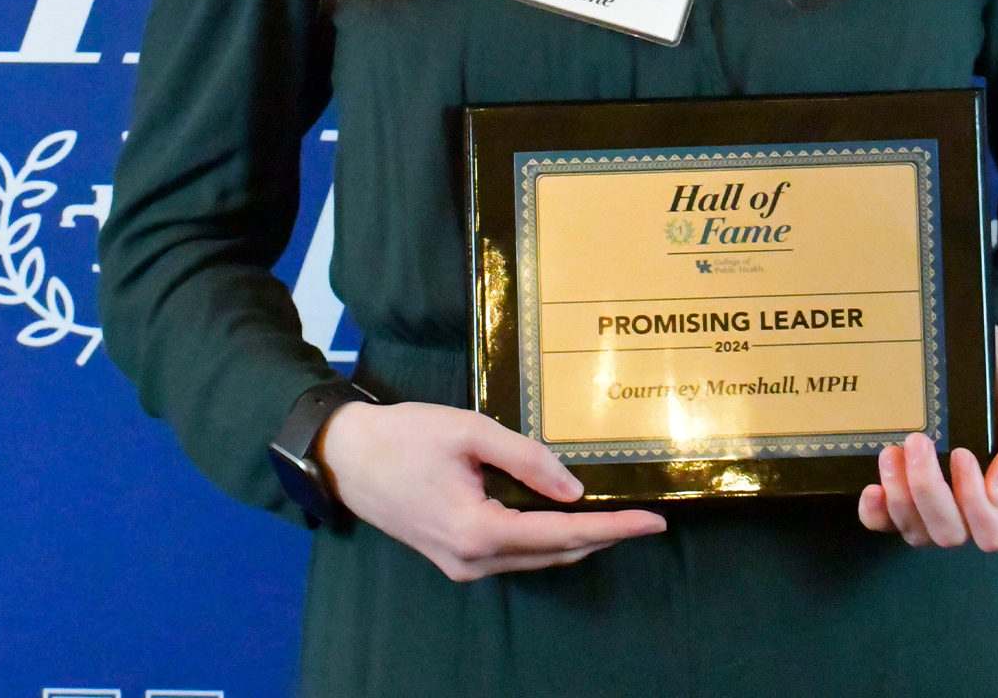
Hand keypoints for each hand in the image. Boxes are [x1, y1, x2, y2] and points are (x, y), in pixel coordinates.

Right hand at [319, 399, 665, 581]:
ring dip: (575, 540)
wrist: (344, 457)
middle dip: (601, 536)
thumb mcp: (467, 431)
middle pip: (554, 554)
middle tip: (642, 518)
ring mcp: (461, 567)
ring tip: (612, 517)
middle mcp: (473, 561)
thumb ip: (525, 458)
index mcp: (478, 530)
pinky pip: (513, 556)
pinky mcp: (453, 560)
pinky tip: (561, 519)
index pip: (562, 534)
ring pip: (535, 559)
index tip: (652, 523)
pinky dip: (544, 540)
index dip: (612, 528)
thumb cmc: (402, 437)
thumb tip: (574, 490)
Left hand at [858, 327, 997, 549]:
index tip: (961, 453)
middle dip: (928, 490)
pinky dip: (876, 514)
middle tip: (917, 441)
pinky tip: (871, 488)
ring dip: (900, 497)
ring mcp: (935, 508)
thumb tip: (996, 494)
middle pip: (951, 534)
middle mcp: (973, 512)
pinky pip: (885, 525)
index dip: (975, 503)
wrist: (965, 358)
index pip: (994, 532)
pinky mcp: (903, 497)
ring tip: (890, 452)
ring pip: (918, 534)